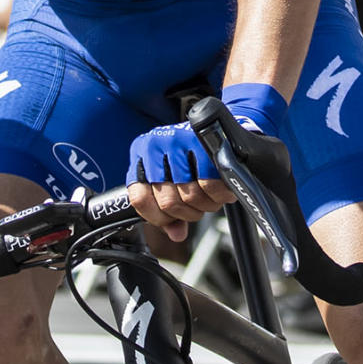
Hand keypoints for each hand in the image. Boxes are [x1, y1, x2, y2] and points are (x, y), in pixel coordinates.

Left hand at [125, 83, 287, 242]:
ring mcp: (177, 139)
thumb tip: (176, 234)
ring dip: (206, 205)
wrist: (221, 129)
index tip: (175, 219)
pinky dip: (220, 195)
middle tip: (200, 206)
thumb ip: (170, 210)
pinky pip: (210, 185)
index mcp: (140, 155)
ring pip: (189, 195)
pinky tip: (223, 190)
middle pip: (168, 202)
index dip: (159, 218)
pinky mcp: (202, 141)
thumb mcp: (173, 180)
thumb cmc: (192, 158)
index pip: (139, 199)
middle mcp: (154, 144)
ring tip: (211, 197)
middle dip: (189, 213)